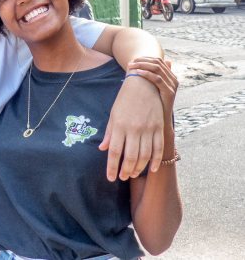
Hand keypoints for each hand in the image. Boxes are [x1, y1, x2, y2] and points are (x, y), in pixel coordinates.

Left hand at [99, 59, 164, 180]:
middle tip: (123, 177)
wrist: (142, 84)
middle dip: (126, 171)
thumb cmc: (125, 100)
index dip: (112, 167)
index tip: (110, 178)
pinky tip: (152, 169)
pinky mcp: (159, 127)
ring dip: (139, 168)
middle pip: (130, 157)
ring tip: (133, 174)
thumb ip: (110, 133)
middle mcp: (134, 129)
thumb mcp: (114, 114)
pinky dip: (156, 161)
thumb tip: (103, 149)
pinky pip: (159, 148)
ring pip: (145, 155)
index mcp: (120, 125)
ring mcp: (148, 128)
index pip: (115, 152)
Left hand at [129, 56, 177, 121]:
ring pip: (157, 69)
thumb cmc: (155, 103)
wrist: (162, 120)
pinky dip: (147, 74)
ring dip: (142, 66)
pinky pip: (157, 79)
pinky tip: (138, 73)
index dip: (146, 58)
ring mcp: (173, 86)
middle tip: (131, 63)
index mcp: (171, 76)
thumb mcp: (153, 87)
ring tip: (132, 67)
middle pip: (157, 63)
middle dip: (142, 61)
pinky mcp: (169, 92)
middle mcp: (174, 79)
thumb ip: (151, 76)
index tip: (134, 59)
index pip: (159, 61)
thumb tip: (142, 64)